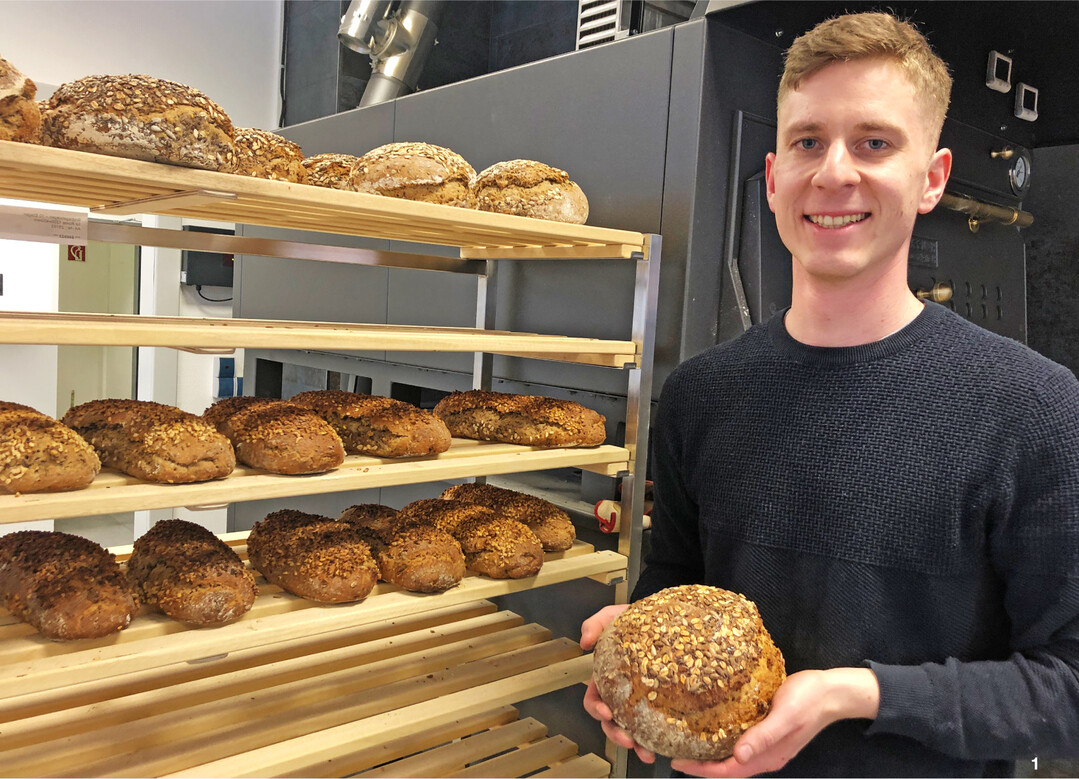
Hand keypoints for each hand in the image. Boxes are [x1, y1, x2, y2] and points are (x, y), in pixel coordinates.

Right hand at [580, 604, 655, 763]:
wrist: (664, 619)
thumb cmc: (636, 619)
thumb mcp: (612, 616)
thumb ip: (594, 624)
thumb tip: (586, 641)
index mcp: (606, 677)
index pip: (593, 699)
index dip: (597, 709)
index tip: (606, 711)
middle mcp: (620, 693)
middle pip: (611, 722)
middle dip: (616, 734)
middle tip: (628, 739)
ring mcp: (641, 700)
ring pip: (633, 730)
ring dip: (636, 744)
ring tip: (646, 752)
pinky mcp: (661, 703)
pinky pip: (657, 725)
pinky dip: (658, 738)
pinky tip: (665, 745)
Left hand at [670, 668, 879, 777]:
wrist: (832, 692)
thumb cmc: (809, 700)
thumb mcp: (785, 715)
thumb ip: (763, 735)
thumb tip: (738, 755)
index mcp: (769, 755)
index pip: (729, 770)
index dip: (703, 770)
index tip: (678, 762)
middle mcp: (767, 755)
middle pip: (729, 768)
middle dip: (703, 765)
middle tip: (676, 754)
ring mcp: (769, 745)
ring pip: (735, 757)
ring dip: (713, 755)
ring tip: (689, 745)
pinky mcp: (770, 732)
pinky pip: (743, 743)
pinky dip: (725, 741)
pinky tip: (714, 729)